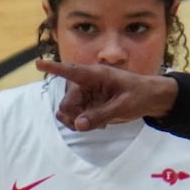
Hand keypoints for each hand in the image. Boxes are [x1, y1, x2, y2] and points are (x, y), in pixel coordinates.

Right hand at [35, 59, 178, 130]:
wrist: (151, 98)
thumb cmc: (139, 95)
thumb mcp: (123, 106)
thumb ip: (101, 115)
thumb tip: (78, 125)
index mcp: (95, 75)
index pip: (71, 71)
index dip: (54, 68)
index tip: (38, 63)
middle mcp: (87, 84)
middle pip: (67, 102)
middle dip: (72, 116)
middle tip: (86, 125)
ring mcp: (88, 95)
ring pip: (70, 111)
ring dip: (78, 121)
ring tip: (98, 124)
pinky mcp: (90, 104)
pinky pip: (78, 117)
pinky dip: (84, 123)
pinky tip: (100, 124)